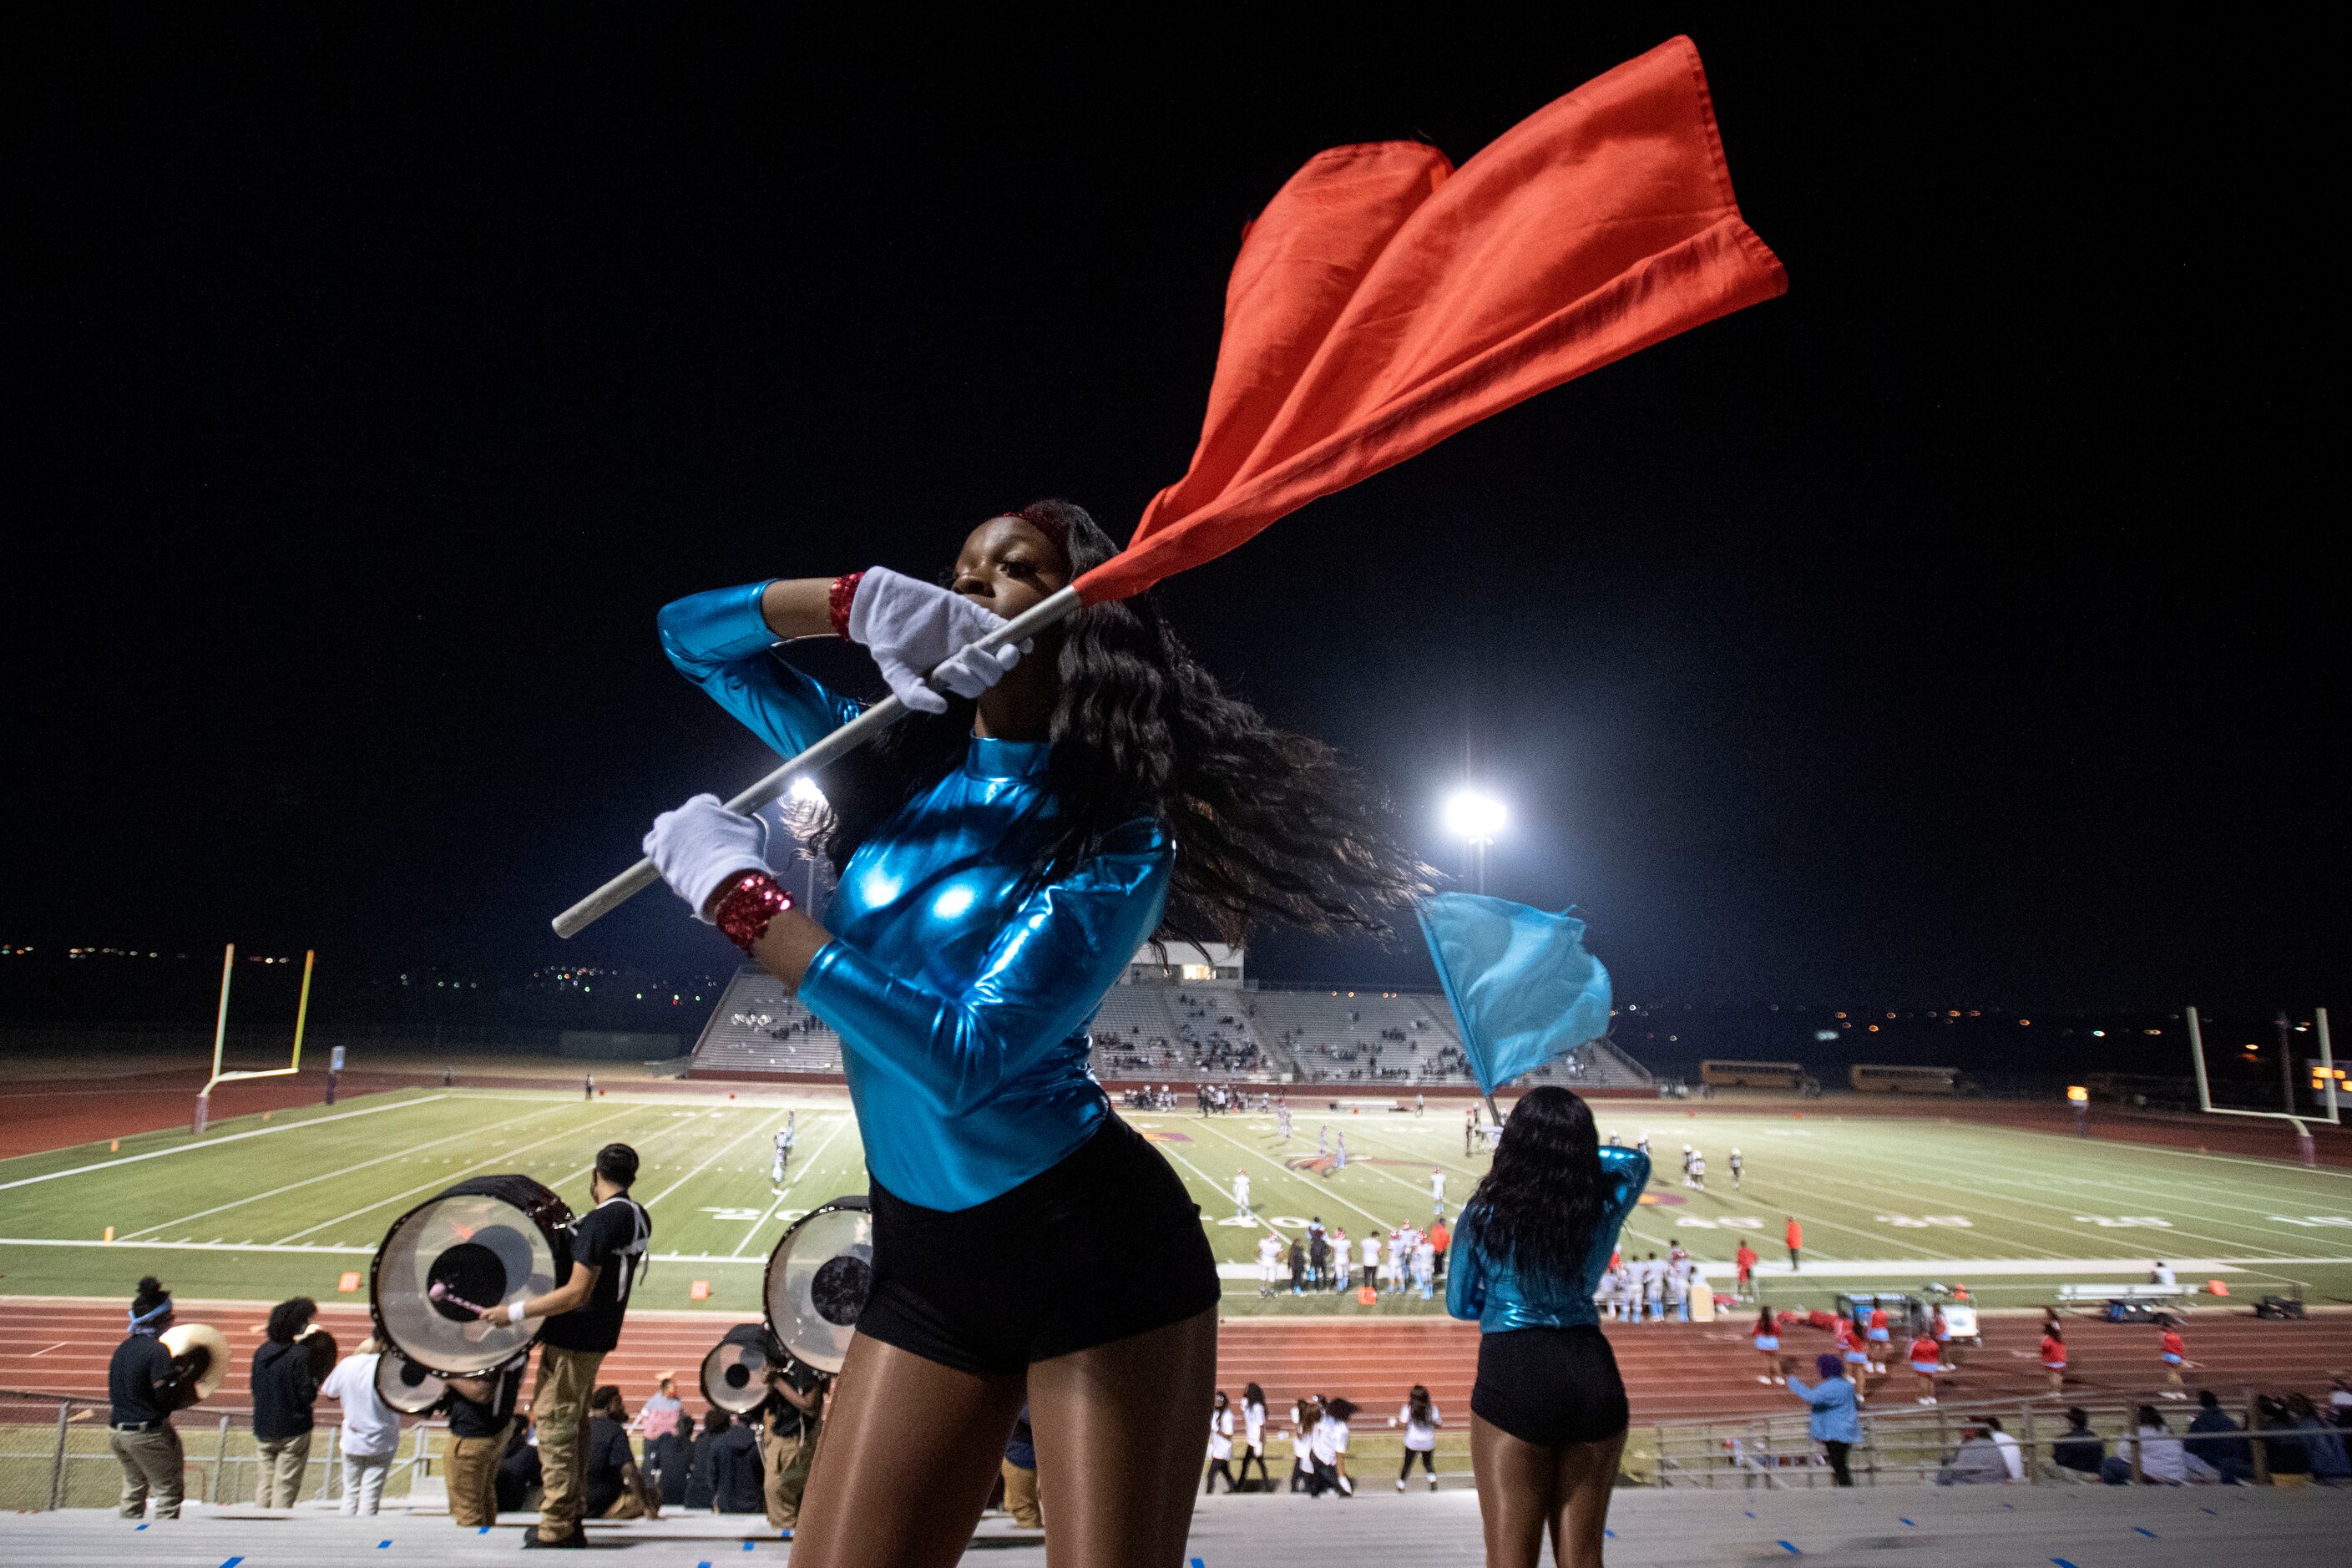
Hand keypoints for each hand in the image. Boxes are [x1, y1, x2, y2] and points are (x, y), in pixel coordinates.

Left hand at [475, 1304, 504, 1323]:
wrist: (514, 1313)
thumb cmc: (505, 1310)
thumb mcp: (498, 1308)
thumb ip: (491, 1310)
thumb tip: (484, 1312)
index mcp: (494, 1311)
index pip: (484, 1314)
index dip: (481, 1316)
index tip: (480, 1317)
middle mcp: (495, 1316)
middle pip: (487, 1320)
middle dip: (488, 1319)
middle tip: (489, 1318)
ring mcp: (497, 1321)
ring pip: (492, 1323)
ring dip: (494, 1321)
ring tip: (499, 1318)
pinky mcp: (500, 1325)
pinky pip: (497, 1325)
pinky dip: (499, 1323)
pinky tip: (503, 1321)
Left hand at [643, 794, 771, 921]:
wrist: (725, 882)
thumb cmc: (743, 854)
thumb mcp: (752, 829)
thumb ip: (741, 820)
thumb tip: (739, 820)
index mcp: (701, 806)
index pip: (703, 802)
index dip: (711, 812)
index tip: (716, 823)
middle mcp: (680, 816)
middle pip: (680, 815)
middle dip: (688, 824)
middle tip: (699, 840)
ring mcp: (665, 836)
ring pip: (662, 830)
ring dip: (670, 836)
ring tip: (683, 851)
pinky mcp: (657, 856)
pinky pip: (652, 848)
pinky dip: (660, 852)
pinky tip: (673, 861)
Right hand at [846, 567, 1022, 713]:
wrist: (883, 605)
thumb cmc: (887, 643)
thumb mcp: (895, 673)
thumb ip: (914, 695)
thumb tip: (942, 708)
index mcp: (950, 675)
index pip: (973, 687)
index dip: (966, 682)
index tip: (945, 668)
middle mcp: (965, 659)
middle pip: (991, 674)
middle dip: (984, 668)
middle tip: (964, 652)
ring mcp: (972, 636)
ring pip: (1001, 654)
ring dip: (1007, 657)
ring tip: (1005, 652)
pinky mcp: (974, 615)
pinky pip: (999, 626)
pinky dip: (1012, 633)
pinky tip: (1023, 642)